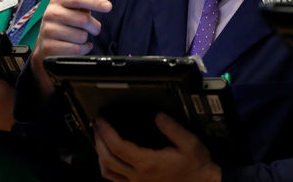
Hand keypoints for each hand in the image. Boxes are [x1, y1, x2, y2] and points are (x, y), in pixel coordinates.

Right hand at [32, 0, 110, 95]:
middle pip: (83, 19)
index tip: (109, 6)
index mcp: (57, 1)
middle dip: (94, 26)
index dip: (94, 2)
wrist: (47, 44)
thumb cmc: (65, 23)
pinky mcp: (49, 47)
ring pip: (81, 36)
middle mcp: (50, 14)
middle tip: (94, 28)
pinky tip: (78, 46)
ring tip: (78, 37)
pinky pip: (76, 49)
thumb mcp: (75, 8)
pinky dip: (82, 49)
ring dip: (85, 39)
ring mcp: (48, 31)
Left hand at [93, 114, 220, 181]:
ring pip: (107, 172)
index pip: (118, 146)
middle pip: (107, 159)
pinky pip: (114, 181)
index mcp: (147, 162)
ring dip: (99, 155)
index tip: (101, 120)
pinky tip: (107, 160)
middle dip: (98, 139)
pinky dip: (106, 169)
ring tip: (99, 140)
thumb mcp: (189, 142)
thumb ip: (172, 128)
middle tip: (96, 125)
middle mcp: (138, 175)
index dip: (106, 131)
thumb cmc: (195, 165)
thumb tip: (158, 116)